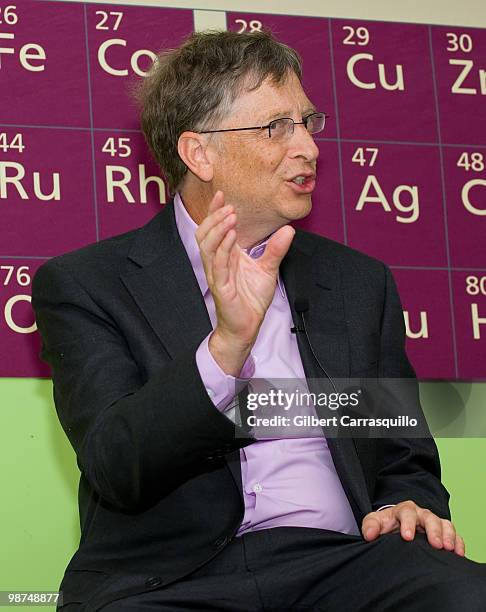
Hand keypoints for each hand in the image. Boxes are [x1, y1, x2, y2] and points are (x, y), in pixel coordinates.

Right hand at [195, 191, 293, 372]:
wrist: (248, 326)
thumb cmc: (251, 299)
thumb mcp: (268, 269)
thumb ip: (276, 249)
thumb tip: (289, 229)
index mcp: (226, 256)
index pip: (215, 229)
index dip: (216, 211)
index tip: (222, 193)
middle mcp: (217, 262)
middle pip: (206, 233)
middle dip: (214, 216)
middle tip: (227, 204)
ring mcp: (217, 274)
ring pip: (207, 246)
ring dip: (217, 229)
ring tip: (229, 216)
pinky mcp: (221, 287)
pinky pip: (217, 264)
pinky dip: (223, 248)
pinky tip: (231, 236)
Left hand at [361, 500, 464, 555]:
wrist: (396, 526)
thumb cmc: (386, 525)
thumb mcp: (375, 522)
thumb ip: (370, 526)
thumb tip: (369, 535)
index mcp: (404, 510)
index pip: (407, 512)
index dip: (408, 524)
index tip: (407, 537)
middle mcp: (421, 514)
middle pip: (430, 517)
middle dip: (433, 530)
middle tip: (436, 544)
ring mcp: (434, 522)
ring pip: (444, 524)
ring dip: (448, 536)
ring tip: (448, 548)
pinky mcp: (444, 533)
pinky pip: (454, 534)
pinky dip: (458, 542)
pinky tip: (458, 553)